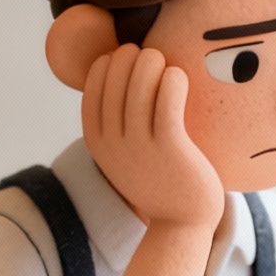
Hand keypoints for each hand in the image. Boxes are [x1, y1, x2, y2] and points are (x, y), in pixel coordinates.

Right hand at [81, 44, 223, 230]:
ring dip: (150, 64)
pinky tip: (177, 76)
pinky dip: (171, 80)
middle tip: (144, 53)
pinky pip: (167, 102)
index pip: (92, 93)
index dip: (104, 67)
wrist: (182, 222)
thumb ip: (117, 127)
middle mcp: (114, 144)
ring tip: (161, 59)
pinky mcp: (170, 148)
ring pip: (139, 89)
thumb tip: (120, 87)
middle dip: (127, 59)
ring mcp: (140, 147)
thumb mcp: (125, 156)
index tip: (119, 57)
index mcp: (98, 144)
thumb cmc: (158, 180)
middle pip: (114, 85)